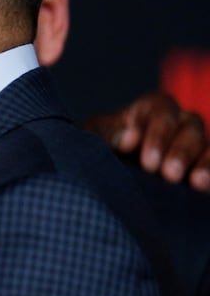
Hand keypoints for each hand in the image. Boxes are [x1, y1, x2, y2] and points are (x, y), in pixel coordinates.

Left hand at [84, 92, 209, 191]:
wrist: (110, 170)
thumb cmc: (102, 145)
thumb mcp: (97, 137)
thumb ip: (111, 135)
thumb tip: (131, 138)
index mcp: (151, 108)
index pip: (162, 110)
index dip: (158, 133)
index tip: (147, 162)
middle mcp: (179, 120)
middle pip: (189, 127)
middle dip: (179, 151)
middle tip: (168, 175)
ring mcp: (195, 142)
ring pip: (206, 145)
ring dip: (202, 163)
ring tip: (195, 183)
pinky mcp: (203, 163)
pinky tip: (203, 188)